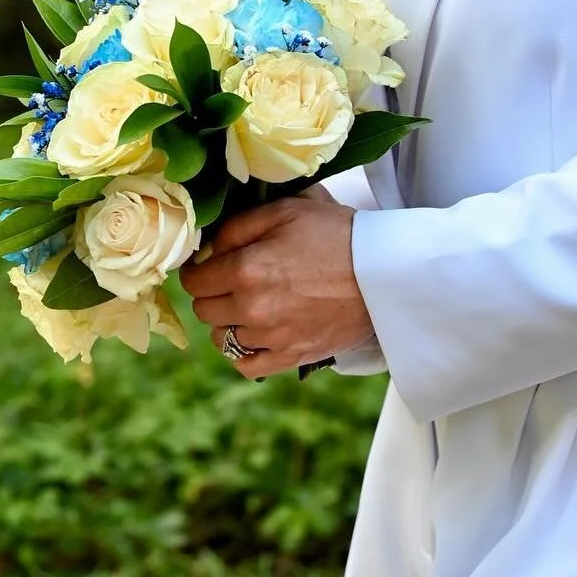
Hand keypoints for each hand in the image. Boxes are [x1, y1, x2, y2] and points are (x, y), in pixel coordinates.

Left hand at [178, 189, 375, 378]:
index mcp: (246, 269)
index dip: (200, 269)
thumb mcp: (286, 210)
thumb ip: (237, 227)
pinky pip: (246, 365)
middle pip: (204, 310)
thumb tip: (206, 249)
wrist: (383, 271)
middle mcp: (252, 308)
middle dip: (213, 293)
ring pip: (222, 336)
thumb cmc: (336, 234)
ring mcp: (271, 337)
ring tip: (253, 303)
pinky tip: (257, 333)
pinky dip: (244, 351)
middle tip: (235, 280)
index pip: (193, 281)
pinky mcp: (290, 357)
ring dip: (230, 320)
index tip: (212, 264)